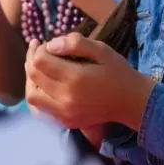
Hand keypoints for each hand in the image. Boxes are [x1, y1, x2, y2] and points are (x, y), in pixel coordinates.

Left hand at [24, 33, 153, 130]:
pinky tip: (42, 86)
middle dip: (31, 59)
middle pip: (33, 76)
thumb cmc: (118, 73)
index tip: (44, 42)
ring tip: (37, 67)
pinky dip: (37, 97)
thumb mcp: (103, 50)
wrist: (132, 103)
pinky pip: (40, 111)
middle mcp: (66, 98)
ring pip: (32, 95)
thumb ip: (76, 43)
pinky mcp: (65, 122)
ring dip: (31, 79)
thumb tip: (51, 44)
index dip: (38, 49)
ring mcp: (64, 113)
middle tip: (37, 49)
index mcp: (75, 78)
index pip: (40, 61)